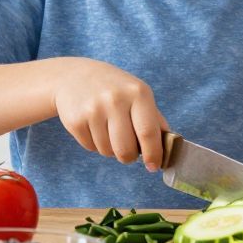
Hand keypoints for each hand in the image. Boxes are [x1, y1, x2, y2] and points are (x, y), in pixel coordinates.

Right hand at [53, 59, 167, 168]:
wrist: (73, 76)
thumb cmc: (114, 88)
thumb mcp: (138, 94)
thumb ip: (155, 119)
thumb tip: (169, 146)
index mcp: (137, 92)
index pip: (148, 132)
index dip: (153, 154)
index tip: (153, 166)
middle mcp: (115, 100)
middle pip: (126, 149)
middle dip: (129, 157)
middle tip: (128, 152)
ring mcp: (93, 110)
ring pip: (107, 151)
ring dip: (110, 149)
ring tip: (108, 130)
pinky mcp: (75, 121)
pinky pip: (91, 148)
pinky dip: (95, 144)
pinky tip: (93, 126)